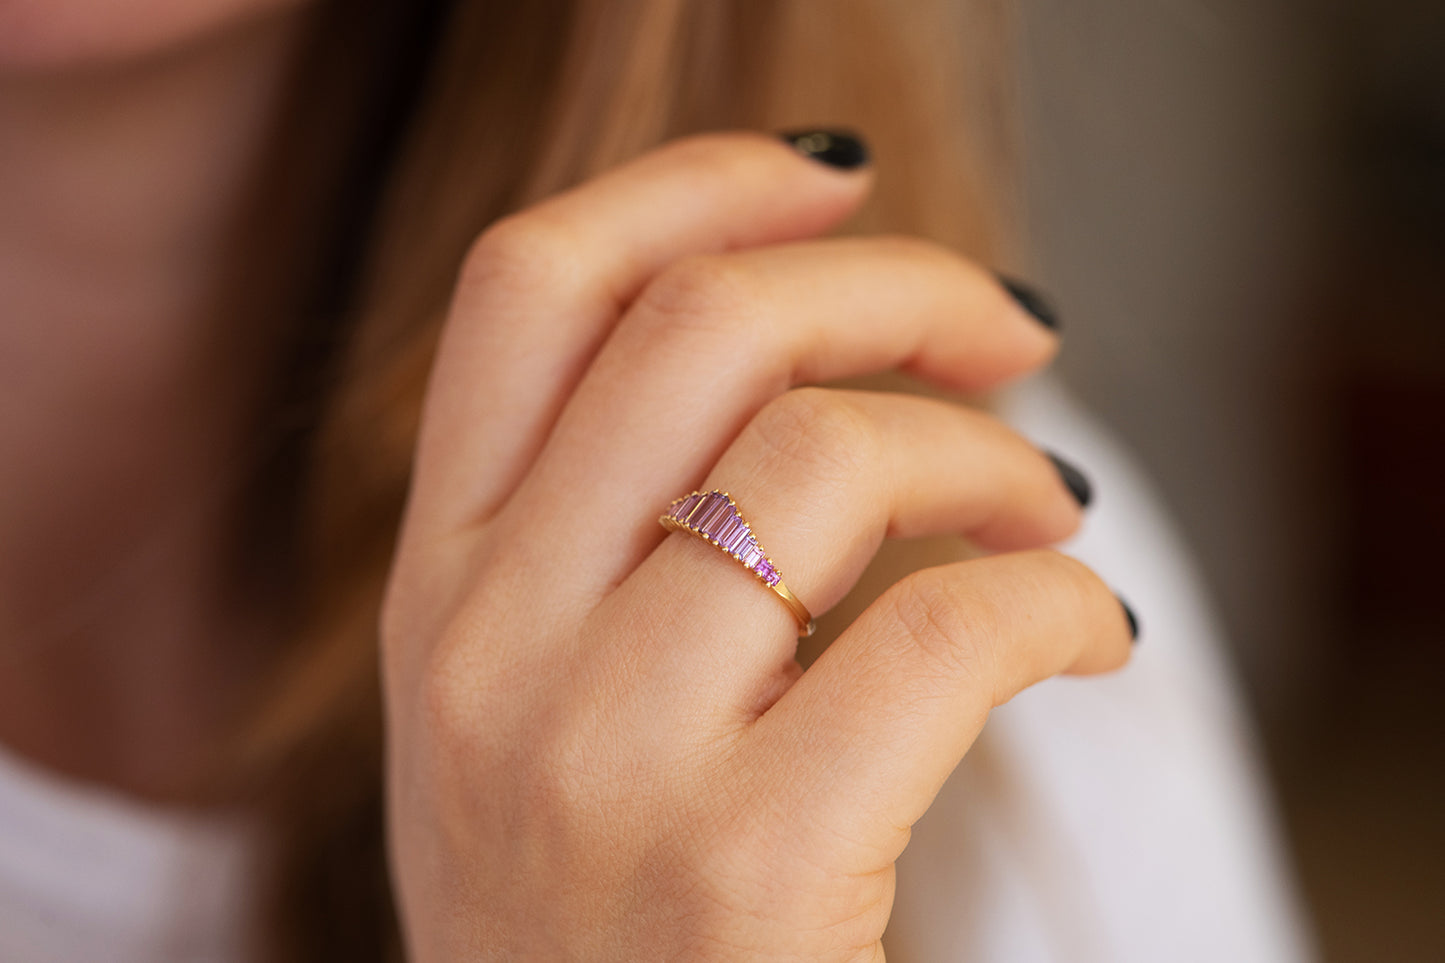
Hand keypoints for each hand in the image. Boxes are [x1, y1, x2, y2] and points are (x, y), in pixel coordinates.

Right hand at [381, 131, 1132, 960]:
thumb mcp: (524, 704)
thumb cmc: (586, 908)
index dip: (693, 187)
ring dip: (994, 454)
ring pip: (830, 458)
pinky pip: (942, 636)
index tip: (834, 190)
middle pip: (703, 327)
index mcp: (435, 584)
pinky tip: (1083, 628)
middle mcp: (487, 645)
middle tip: (1006, 332)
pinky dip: (1054, 600)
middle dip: (896, 287)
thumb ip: (596, 532)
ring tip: (1048, 507)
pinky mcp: (741, 869)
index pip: (528, 286)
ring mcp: (600, 756)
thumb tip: (811, 355)